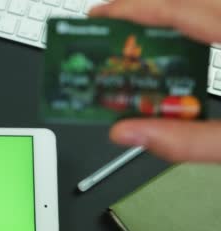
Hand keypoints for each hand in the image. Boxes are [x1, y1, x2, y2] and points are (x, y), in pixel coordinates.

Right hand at [90, 0, 220, 161]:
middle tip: (108, 24)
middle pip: (192, 2)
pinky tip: (178, 48)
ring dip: (169, 21)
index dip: (136, 9)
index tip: (100, 15)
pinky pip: (217, 22)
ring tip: (135, 33)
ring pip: (206, 8)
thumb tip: (127, 132)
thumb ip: (189, 140)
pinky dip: (192, 30)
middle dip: (145, 10)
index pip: (183, 8)